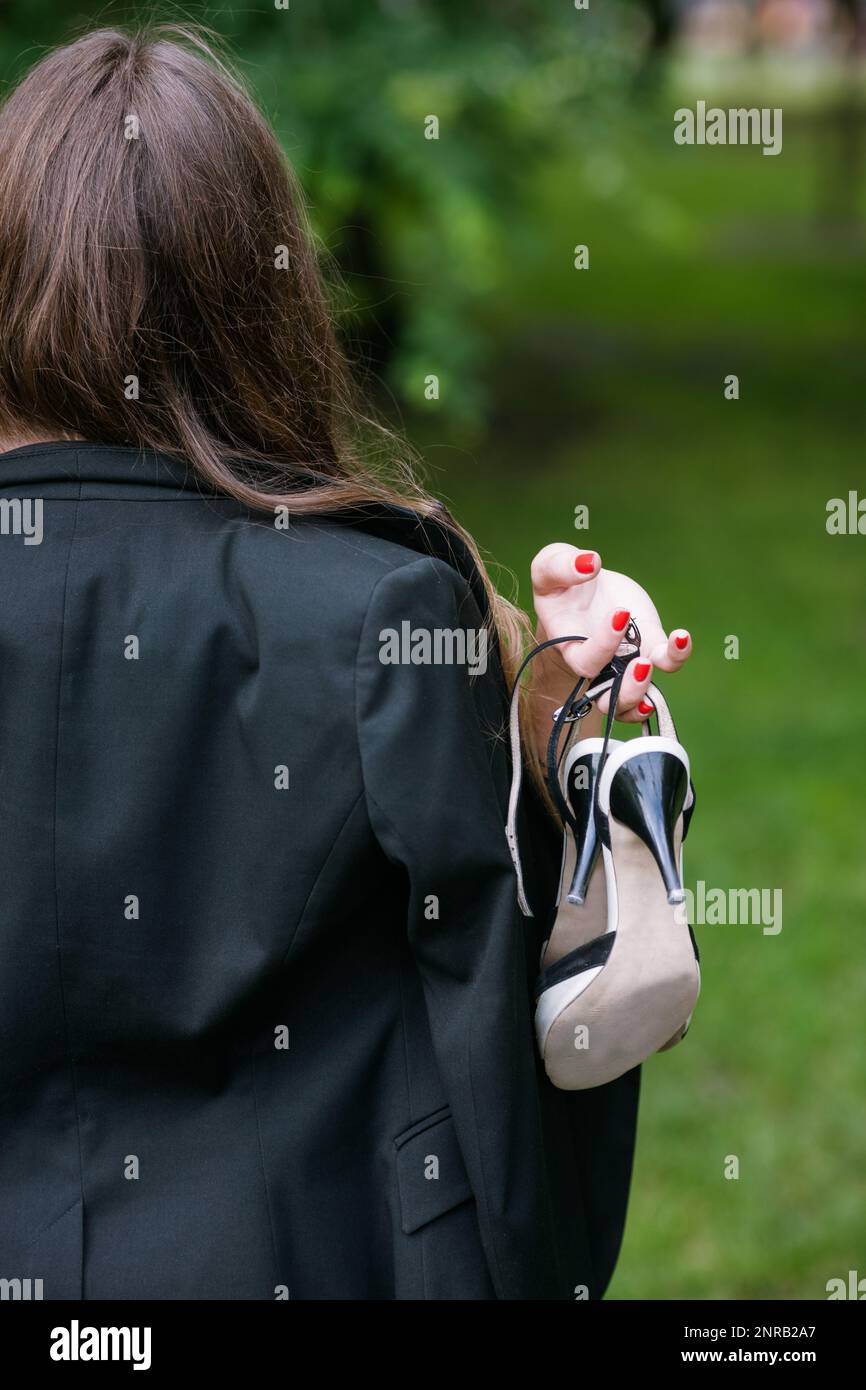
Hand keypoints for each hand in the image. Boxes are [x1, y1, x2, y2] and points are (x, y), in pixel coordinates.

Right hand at [528, 543, 690, 747]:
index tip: (620, 614)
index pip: (585, 661)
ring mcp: (624, 660)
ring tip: (660, 658)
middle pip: (607, 699)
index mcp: (570, 647)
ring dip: (648, 689)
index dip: (603, 646)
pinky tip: (681, 638)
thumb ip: (560, 564)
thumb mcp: (548, 567)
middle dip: (626, 690)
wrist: (583, 589)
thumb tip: (590, 562)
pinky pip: (664, 664)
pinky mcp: (648, 646)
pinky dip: (676, 658)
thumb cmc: (562, 583)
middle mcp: (597, 665)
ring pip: (633, 699)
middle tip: (641, 664)